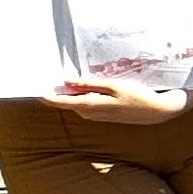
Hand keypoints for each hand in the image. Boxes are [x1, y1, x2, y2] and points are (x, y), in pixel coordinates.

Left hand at [44, 78, 186, 123]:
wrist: (157, 111)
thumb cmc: (137, 96)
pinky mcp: (104, 115)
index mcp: (90, 105)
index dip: (47, 96)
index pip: (62, 102)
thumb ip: (90, 84)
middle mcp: (90, 113)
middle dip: (59, 92)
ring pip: (78, 103)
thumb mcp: (114, 85)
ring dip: (72, 94)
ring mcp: (97, 116)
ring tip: (67, 79)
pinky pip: (87, 105)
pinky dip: (83, 97)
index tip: (35, 90)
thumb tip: (68, 81)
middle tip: (49, 77)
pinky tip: (88, 87)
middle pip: (68, 102)